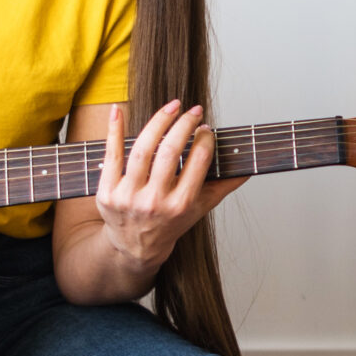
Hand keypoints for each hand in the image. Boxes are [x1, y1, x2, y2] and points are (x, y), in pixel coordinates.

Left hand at [93, 100, 242, 272]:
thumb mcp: (200, 209)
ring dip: (158, 122)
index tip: (205, 129)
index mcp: (181, 205)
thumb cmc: (170, 224)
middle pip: (170, 152)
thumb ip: (223, 187)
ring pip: (143, 149)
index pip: (198, 162)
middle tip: (193, 111)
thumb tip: (248, 169)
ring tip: (172, 107)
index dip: (204, 139)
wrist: (135, 248)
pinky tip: (118, 110)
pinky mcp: (107, 192)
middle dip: (184, 125)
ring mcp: (129, 196)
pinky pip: (111, 155)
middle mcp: (155, 202)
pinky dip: (114, 131)